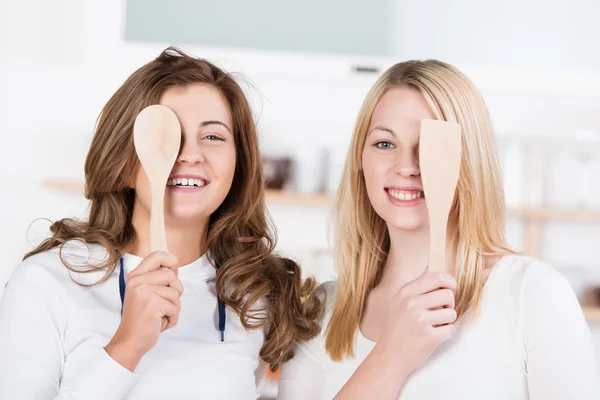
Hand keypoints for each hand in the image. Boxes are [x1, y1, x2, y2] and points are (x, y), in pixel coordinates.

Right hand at [105, 251, 182, 370]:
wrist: (129, 341)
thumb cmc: (141, 319)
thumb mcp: (146, 294)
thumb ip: (159, 280)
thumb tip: (175, 267)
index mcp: (135, 277)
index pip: (156, 256)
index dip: (170, 260)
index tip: (174, 269)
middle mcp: (137, 281)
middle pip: (170, 274)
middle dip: (176, 290)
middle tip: (167, 303)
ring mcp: (143, 292)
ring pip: (175, 292)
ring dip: (174, 307)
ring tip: (162, 315)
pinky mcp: (152, 304)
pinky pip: (175, 307)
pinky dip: (173, 318)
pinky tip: (161, 323)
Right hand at [373, 271, 456, 376]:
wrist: (388, 356)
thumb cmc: (396, 329)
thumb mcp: (398, 302)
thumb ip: (416, 287)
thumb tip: (433, 269)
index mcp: (405, 292)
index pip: (436, 277)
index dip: (449, 281)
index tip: (451, 288)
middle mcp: (412, 304)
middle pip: (448, 294)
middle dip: (449, 304)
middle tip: (440, 311)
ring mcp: (420, 320)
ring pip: (452, 312)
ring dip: (447, 321)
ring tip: (435, 325)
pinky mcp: (429, 337)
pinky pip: (451, 329)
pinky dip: (446, 334)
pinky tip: (434, 336)